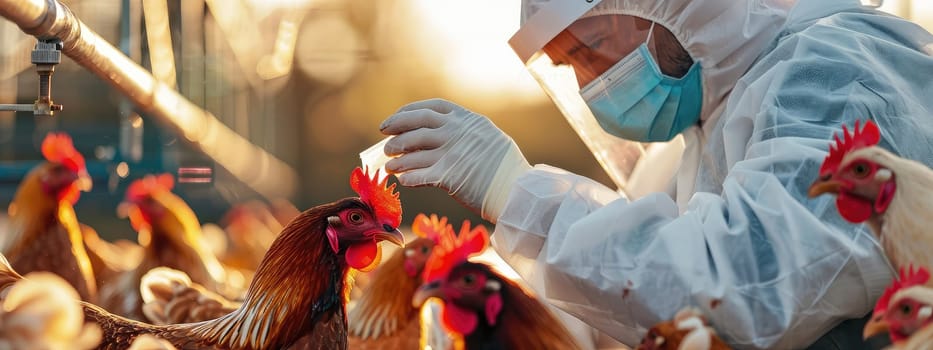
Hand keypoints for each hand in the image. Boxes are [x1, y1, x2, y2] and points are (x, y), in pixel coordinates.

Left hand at [380, 99, 530, 222]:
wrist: (516, 190)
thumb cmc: (504, 168)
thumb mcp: (488, 137)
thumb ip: (465, 131)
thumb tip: (437, 135)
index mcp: (466, 119)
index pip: (430, 107)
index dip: (408, 112)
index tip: (396, 118)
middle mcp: (456, 131)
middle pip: (415, 125)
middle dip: (396, 130)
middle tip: (384, 139)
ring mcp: (450, 152)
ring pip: (412, 151)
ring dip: (397, 159)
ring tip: (389, 166)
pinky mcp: (447, 175)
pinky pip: (418, 175)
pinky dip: (408, 177)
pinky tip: (403, 180)